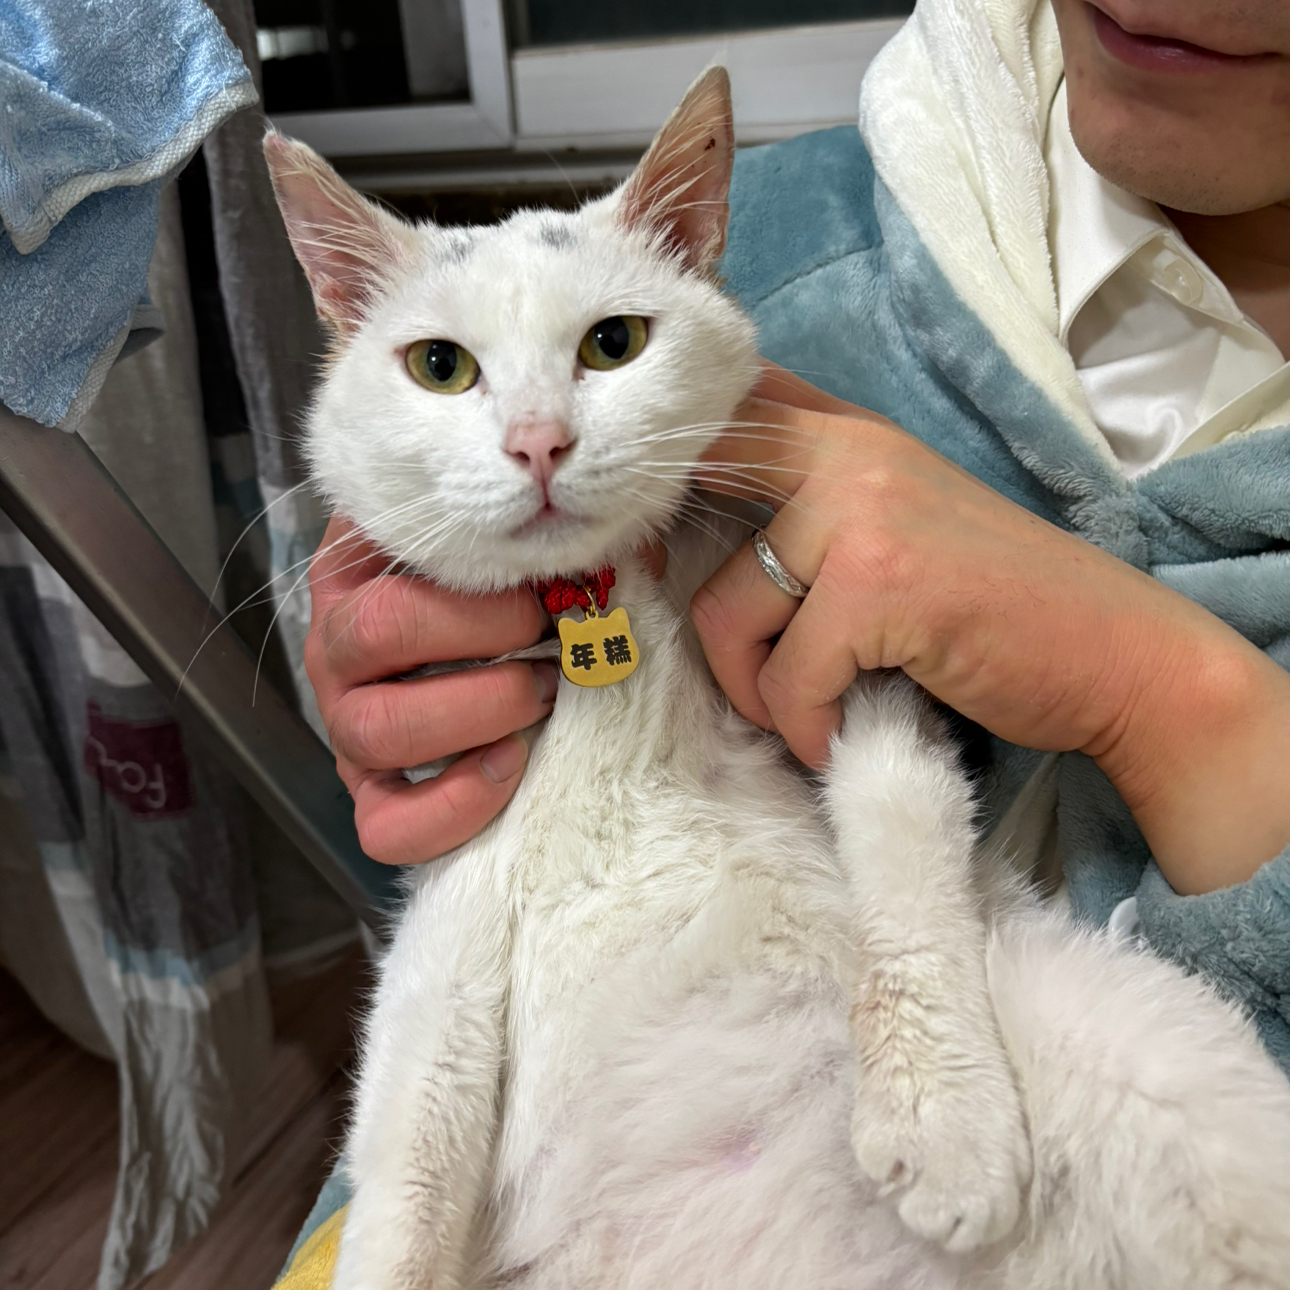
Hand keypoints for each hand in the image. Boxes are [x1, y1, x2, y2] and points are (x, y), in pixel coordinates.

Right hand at [306, 516, 554, 863]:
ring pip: (374, 731)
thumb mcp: (524, 549)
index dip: (474, 587)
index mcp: (361, 571)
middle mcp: (338, 646)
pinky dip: (453, 805)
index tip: (542, 595)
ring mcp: (347, 726)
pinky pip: (387, 825)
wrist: (514, 660)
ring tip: (542, 700)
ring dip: (474, 714)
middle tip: (549, 646)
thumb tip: (603, 548)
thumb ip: (547, 537)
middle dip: (480, 639)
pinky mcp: (372, 796)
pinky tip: (511, 765)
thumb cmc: (518, 594)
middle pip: (373, 634)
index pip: (387, 552)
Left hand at [691, 364, 1289, 893]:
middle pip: (693, 498)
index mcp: (849, 433)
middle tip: (734, 658)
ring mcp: (862, 513)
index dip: (665, 461)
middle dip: (691, 590)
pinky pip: (788, 679)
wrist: (1116, 656)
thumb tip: (683, 544)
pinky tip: (841, 735)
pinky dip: (807, 728)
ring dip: (757, 689)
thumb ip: (809, 510)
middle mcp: (847, 453)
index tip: (648, 532)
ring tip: (809, 711)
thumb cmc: (997, 607)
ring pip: (726, 611)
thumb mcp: (897, 526)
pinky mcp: (879, 585)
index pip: (723, 407)